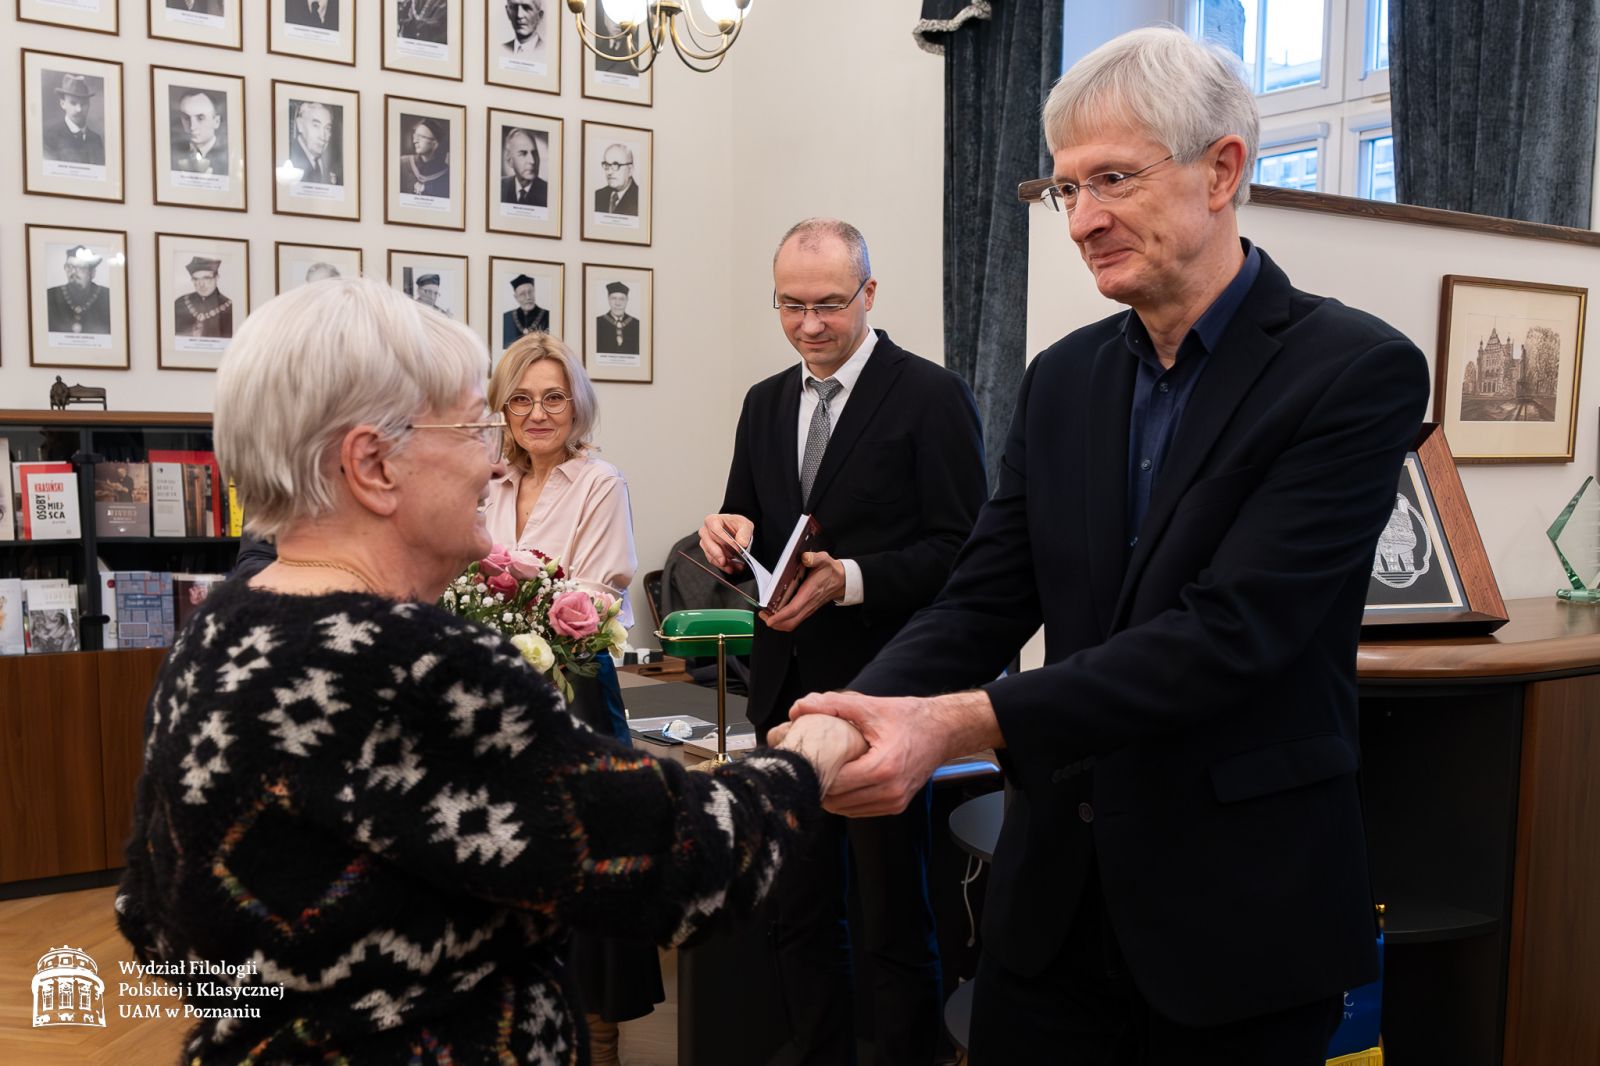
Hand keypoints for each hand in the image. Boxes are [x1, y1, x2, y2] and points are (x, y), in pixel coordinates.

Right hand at [698, 513, 752, 572]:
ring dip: (723, 563)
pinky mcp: (707, 553)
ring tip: (736, 566)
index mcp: (713, 520)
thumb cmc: (736, 526)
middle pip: (710, 544)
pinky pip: (713, 561)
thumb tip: (742, 544)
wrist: (735, 531)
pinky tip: (732, 568)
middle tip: (732, 558)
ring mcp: (705, 543)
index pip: (715, 530)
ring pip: (711, 554)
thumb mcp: (745, 525)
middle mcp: (705, 531)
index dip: (725, 540)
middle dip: (721, 553)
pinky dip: (723, 566)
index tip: (735, 548)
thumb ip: (744, 533)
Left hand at [761, 552, 844, 631]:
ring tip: (767, 615)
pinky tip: (777, 613)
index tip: (770, 619)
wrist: (842, 580)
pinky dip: (784, 620)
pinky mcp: (807, 609)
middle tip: (763, 615)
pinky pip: (795, 620)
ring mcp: (808, 608)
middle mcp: (808, 603)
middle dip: (776, 623)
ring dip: (779, 623)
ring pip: (792, 623)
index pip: (794, 608)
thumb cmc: (830, 571)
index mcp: (810, 592)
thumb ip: (814, 558)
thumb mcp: (824, 559)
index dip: (781, 616)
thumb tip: (804, 557)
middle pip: (791, 622)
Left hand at [789, 690, 1000, 816]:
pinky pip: (859, 810)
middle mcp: (890, 791)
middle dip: (820, 783)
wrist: (943, 731)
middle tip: (811, 765)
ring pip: (845, 810)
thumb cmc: (911, 719)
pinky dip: (847, 798)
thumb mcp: (870, 707)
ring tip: (827, 771)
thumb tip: (799, 707)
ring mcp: (894, 802)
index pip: (834, 783)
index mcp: (883, 768)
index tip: (805, 758)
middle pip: (836, 800)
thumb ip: (833, 705)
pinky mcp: (896, 806)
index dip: (815, 771)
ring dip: (832, 794)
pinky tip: (844, 779)